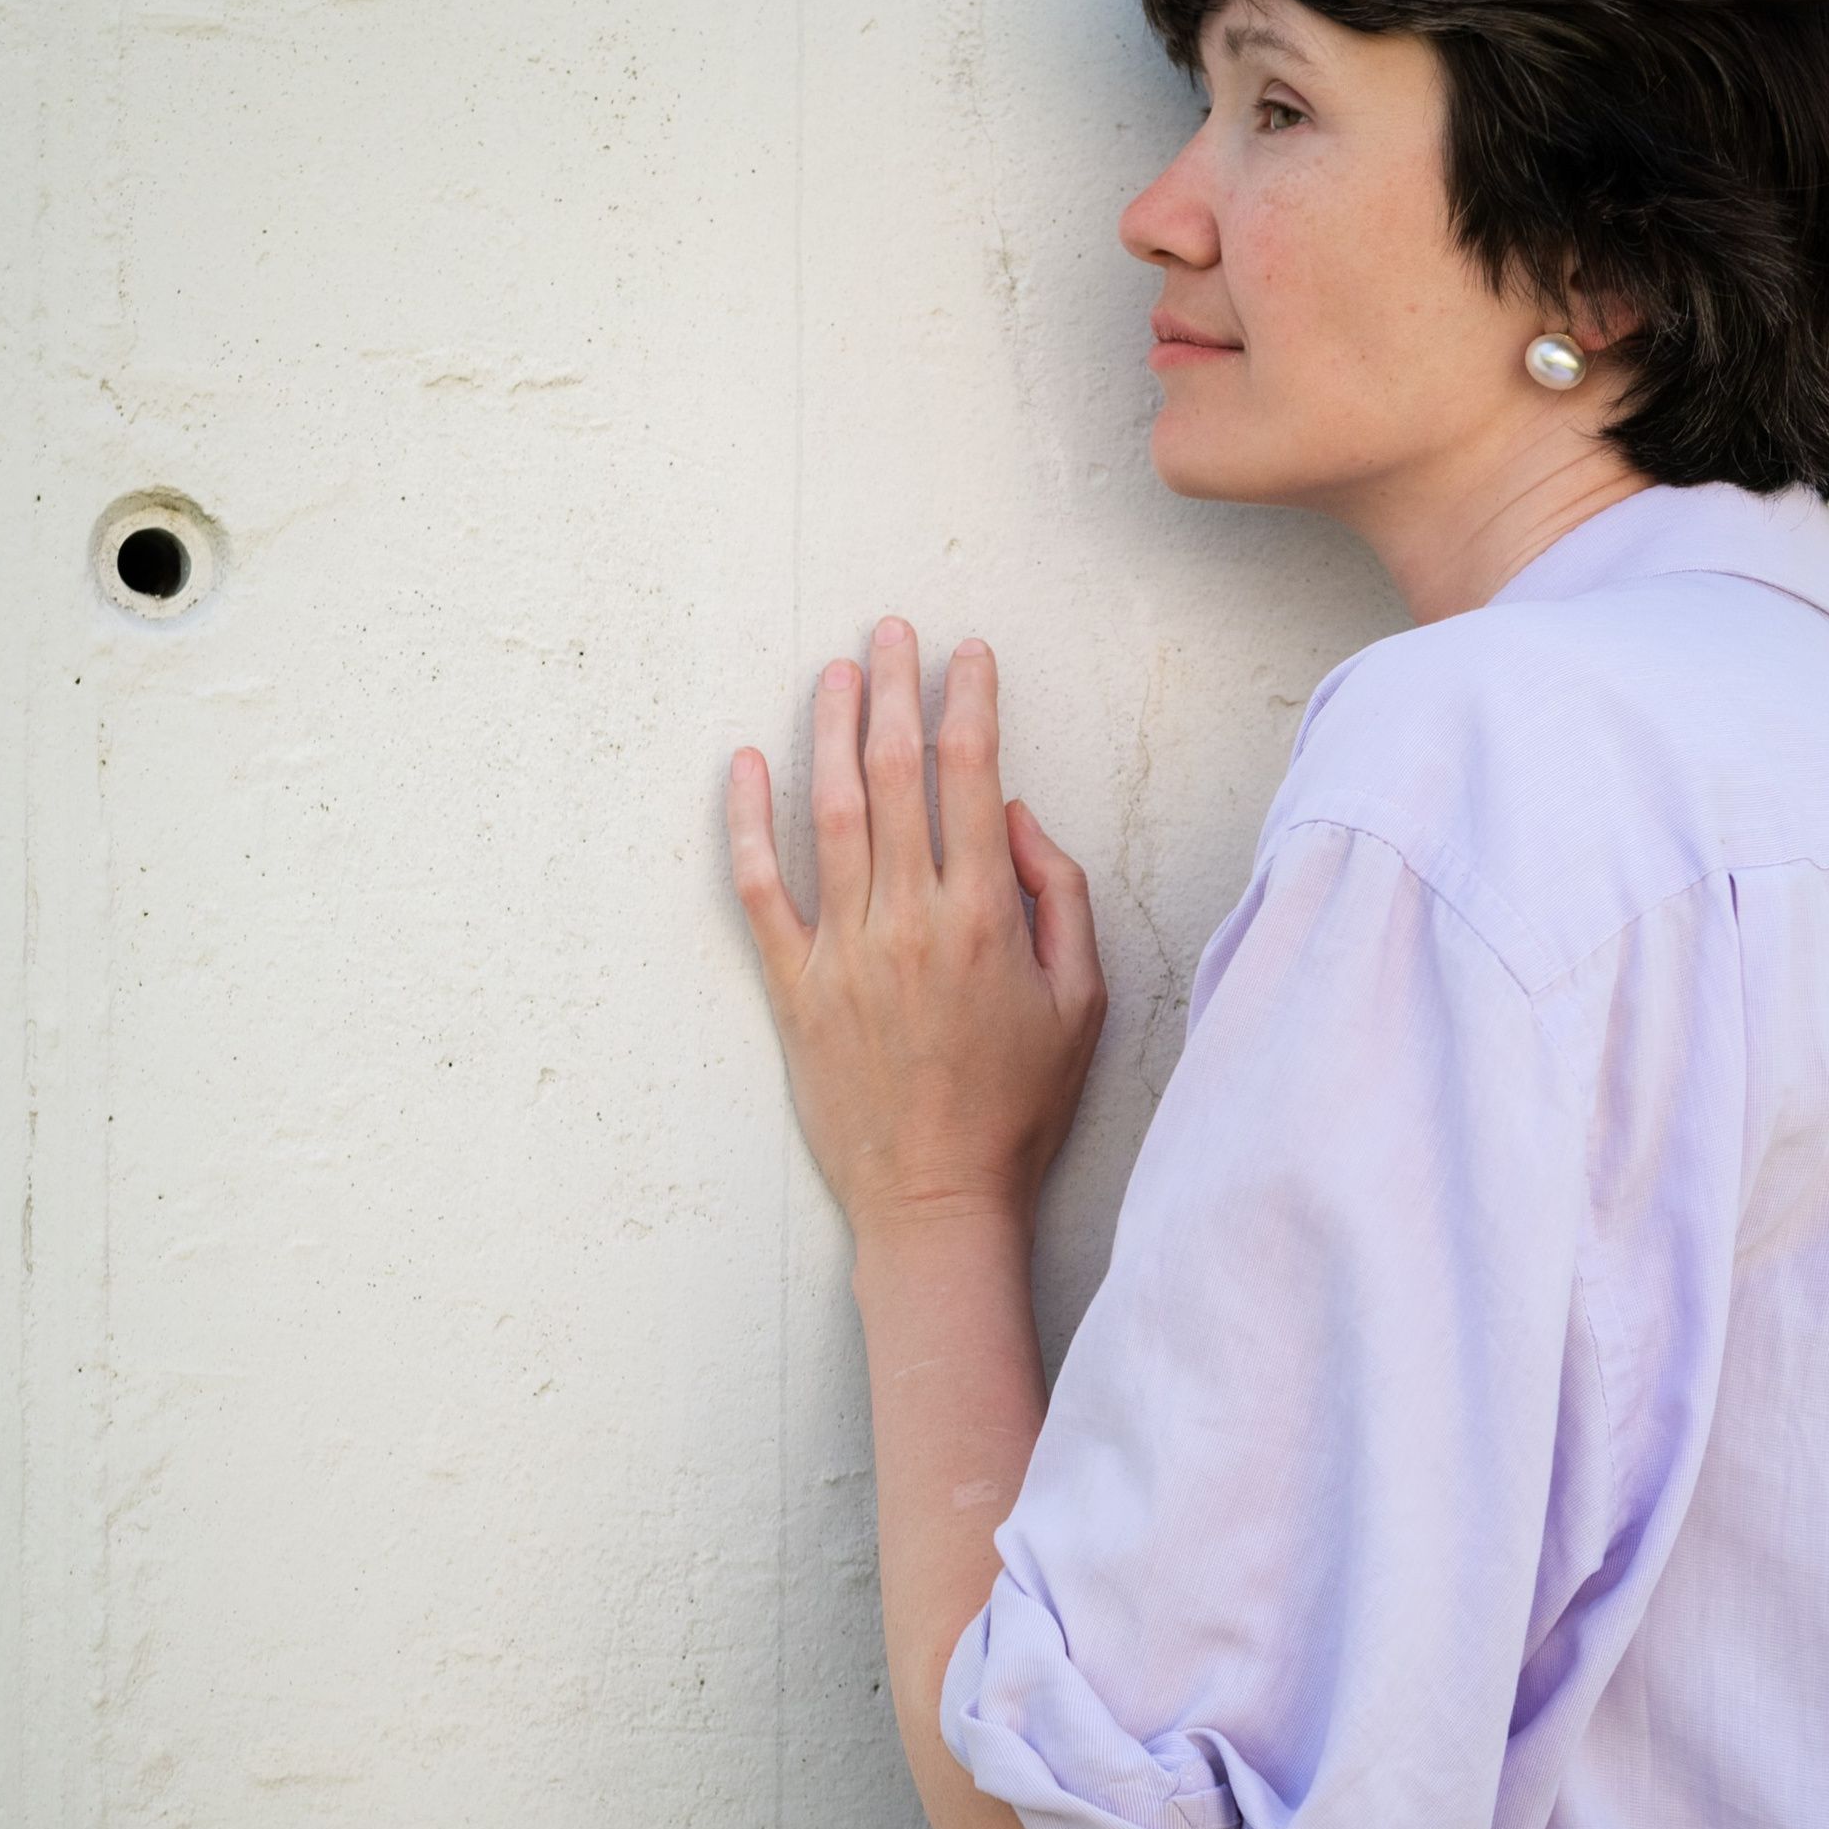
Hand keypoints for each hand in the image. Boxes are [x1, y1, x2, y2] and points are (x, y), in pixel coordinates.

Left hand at [728, 620, 1107, 1245]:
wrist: (937, 1198)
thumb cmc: (1018, 1107)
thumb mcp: (1083, 1002)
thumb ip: (1061, 899)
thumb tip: (1020, 818)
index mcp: (984, 916)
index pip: (971, 775)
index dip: (969, 700)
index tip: (969, 654)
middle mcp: (909, 918)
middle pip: (892, 772)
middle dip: (895, 687)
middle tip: (892, 630)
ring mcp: (843, 950)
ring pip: (827, 811)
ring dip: (828, 729)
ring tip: (835, 672)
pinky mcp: (793, 986)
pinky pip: (760, 888)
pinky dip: (748, 822)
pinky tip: (746, 765)